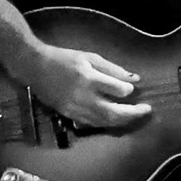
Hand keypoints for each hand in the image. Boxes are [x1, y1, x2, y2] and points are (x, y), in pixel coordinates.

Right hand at [29, 45, 151, 130]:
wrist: (33, 67)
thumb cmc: (63, 58)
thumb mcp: (90, 57)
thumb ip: (113, 69)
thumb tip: (135, 79)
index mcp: (88, 79)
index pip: (117, 90)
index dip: (127, 90)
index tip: (131, 88)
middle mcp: (82, 97)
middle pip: (113, 112)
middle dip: (133, 113)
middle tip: (147, 110)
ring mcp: (74, 108)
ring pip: (103, 121)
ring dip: (122, 121)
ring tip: (135, 115)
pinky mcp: (67, 114)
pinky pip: (91, 123)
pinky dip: (106, 122)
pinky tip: (116, 119)